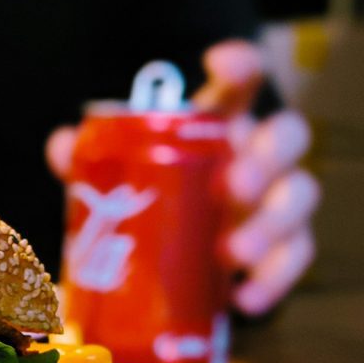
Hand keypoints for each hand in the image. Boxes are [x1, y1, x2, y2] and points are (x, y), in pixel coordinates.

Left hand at [46, 40, 318, 315]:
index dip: (238, 66)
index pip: (242, 83)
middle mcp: (258, 155)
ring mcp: (276, 201)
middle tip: (231, 187)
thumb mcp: (116, 184)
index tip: (218, 63)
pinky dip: (272, 280)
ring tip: (230, 252)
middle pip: (289, 136)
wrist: (167, 269)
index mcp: (221, 126)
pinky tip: (242, 299)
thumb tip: (63, 147)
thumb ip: (90, 163)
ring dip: (270, 223)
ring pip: (300, 196)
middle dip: (266, 157)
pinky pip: (294, 259)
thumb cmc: (149, 205)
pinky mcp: (282, 249)